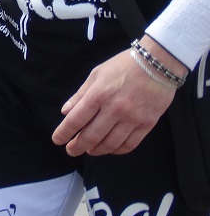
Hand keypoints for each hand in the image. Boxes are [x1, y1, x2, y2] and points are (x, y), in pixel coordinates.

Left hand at [52, 43, 180, 156]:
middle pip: (92, 135)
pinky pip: (130, 144)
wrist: (157, 64)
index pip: (76, 119)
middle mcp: (114, 109)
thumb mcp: (96, 74)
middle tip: (71, 151)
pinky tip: (110, 149)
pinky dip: (117, 150)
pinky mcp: (147, 124)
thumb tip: (66, 112)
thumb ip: (80, 94)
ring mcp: (132, 118)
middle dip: (78, 146)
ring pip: (111, 143)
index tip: (57, 140)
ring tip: (89, 151)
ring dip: (97, 150)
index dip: (64, 132)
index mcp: (98, 94)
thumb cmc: (123, 66)